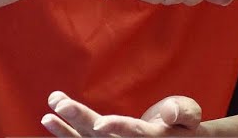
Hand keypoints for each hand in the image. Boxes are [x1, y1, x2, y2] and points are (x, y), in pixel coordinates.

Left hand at [41, 91, 202, 136]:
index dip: (118, 128)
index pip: (133, 134)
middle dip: (80, 120)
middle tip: (60, 103)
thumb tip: (167, 113)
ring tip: (47, 115)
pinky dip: (66, 133)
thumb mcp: (190, 116)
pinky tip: (50, 120)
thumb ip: (183, 112)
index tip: (100, 124)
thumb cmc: (185, 126)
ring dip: (66, 130)